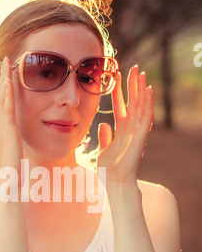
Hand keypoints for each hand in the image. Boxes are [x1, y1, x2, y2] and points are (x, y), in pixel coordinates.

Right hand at [0, 57, 22, 173]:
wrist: (7, 181)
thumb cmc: (10, 170)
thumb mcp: (10, 150)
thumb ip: (7, 139)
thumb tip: (3, 131)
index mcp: (2, 129)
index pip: (1, 104)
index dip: (1, 88)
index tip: (3, 74)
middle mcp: (0, 125)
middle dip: (0, 78)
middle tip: (0, 60)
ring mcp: (4, 127)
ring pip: (2, 98)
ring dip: (4, 79)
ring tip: (5, 63)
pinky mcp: (9, 131)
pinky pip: (8, 109)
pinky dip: (8, 94)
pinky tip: (9, 82)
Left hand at [97, 65, 153, 186]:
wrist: (115, 182)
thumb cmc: (110, 170)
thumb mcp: (103, 150)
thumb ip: (104, 137)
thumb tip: (103, 124)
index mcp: (121, 131)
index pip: (121, 106)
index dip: (120, 92)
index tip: (116, 76)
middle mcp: (131, 129)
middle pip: (133, 102)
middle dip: (133, 86)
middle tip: (134, 68)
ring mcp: (137, 132)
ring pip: (141, 106)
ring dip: (141, 90)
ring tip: (141, 74)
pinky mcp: (142, 136)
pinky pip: (146, 116)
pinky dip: (147, 103)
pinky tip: (147, 90)